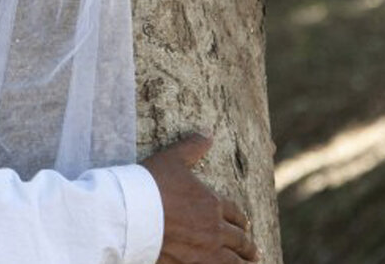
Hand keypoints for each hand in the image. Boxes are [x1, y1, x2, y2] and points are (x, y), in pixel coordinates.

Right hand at [140, 134, 258, 263]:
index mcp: (212, 202)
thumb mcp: (171, 159)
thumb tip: (207, 133)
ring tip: (251, 263)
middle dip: (246, 244)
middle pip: (238, 239)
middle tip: (252, 250)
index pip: (235, 213)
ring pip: (233, 260)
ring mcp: (206, 249)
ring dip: (244, 261)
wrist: (132, 214)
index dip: (240, 219)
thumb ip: (191, 147)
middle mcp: (214, 227)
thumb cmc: (150, 185)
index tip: (244, 224)